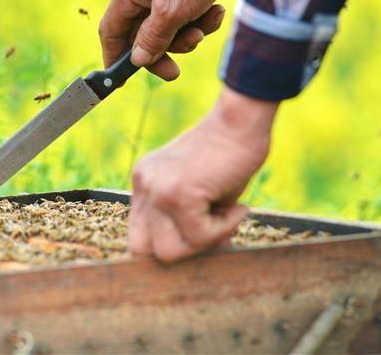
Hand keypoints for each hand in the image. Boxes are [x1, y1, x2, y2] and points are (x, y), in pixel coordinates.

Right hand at [99, 0, 251, 80]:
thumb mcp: (173, 11)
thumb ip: (153, 38)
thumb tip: (137, 61)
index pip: (111, 31)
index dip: (114, 58)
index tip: (121, 82)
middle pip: (141, 39)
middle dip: (163, 51)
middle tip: (174, 72)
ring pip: (167, 34)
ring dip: (188, 36)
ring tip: (205, 25)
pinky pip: (185, 23)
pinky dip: (201, 23)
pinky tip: (215, 12)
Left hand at [128, 87, 278, 262]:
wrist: (242, 123)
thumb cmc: (230, 156)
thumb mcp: (201, 193)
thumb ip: (191, 222)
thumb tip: (204, 257)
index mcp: (145, 182)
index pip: (138, 234)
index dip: (168, 243)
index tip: (200, 238)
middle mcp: (144, 184)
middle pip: (142, 250)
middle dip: (180, 251)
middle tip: (213, 233)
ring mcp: (158, 189)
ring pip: (168, 252)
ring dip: (204, 243)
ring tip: (226, 215)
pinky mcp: (179, 193)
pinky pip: (200, 237)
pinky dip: (225, 228)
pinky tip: (238, 206)